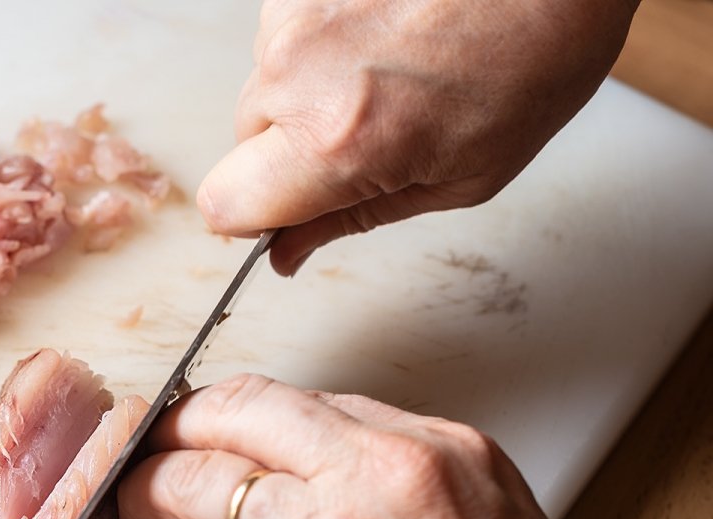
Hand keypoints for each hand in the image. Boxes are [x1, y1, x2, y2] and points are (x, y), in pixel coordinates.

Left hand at [118, 375, 680, 518]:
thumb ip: (413, 491)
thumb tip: (328, 478)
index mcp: (444, 452)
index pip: (308, 402)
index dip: (246, 417)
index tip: (220, 430)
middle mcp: (382, 479)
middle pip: (243, 415)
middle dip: (182, 426)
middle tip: (156, 447)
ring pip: (202, 485)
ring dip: (152, 495)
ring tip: (137, 510)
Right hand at [201, 0, 636, 273]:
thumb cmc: (535, 60)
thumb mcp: (457, 178)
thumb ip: (352, 219)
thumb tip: (287, 253)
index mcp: (335, 141)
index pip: (224, 205)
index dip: (252, 219)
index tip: (284, 216)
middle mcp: (297, 73)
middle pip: (240, 144)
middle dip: (288, 154)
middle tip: (368, 137)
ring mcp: (293, 14)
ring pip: (265, 85)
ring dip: (308, 93)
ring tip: (389, 73)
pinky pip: (286, 35)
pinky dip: (323, 45)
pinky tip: (382, 35)